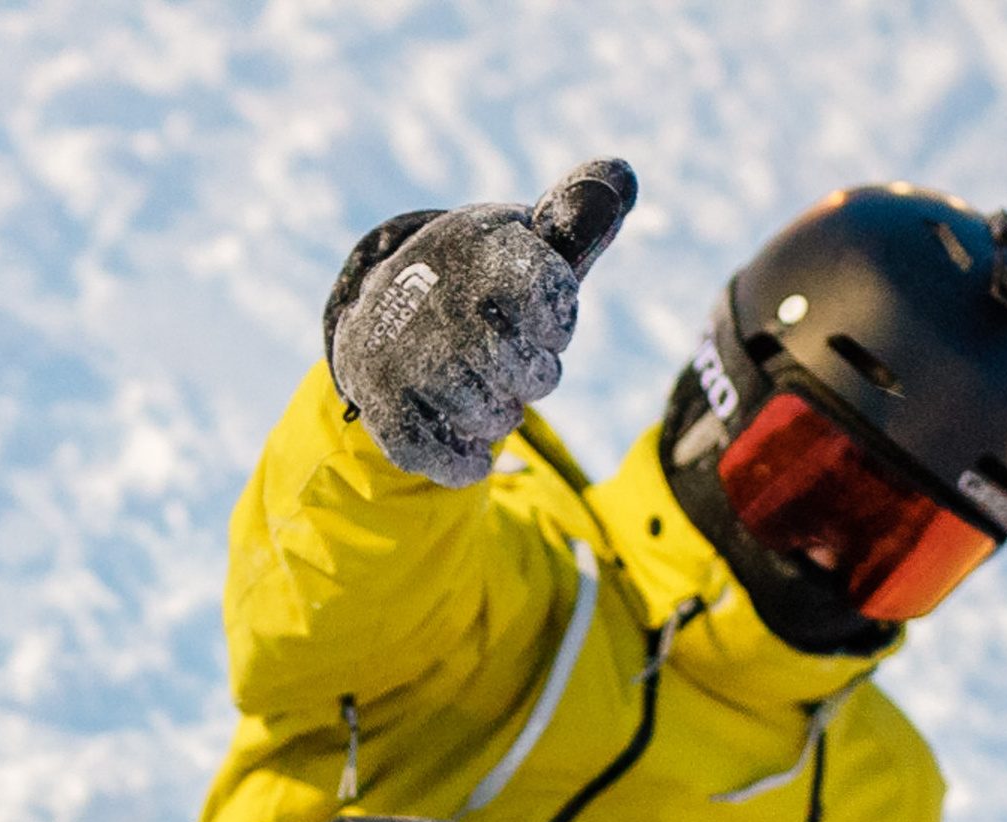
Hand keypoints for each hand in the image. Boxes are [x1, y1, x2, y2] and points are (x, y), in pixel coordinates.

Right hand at [325, 160, 636, 488]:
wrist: (386, 309)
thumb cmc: (481, 281)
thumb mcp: (528, 242)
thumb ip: (580, 218)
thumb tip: (625, 175)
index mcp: (479, 244)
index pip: (549, 293)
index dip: (558, 326)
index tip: (545, 323)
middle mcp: (435, 294)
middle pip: (526, 371)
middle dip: (533, 378)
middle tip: (514, 365)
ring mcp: (403, 351)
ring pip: (490, 417)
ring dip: (500, 417)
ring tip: (486, 393)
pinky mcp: (381, 402)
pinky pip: (440, 455)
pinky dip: (465, 461)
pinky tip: (470, 446)